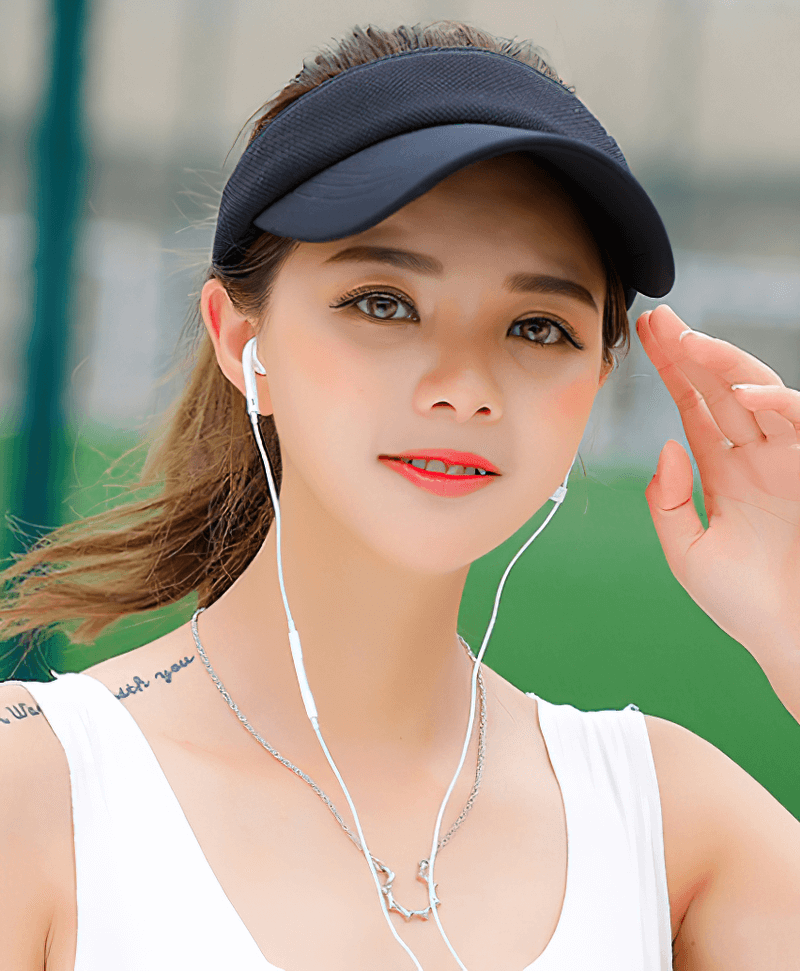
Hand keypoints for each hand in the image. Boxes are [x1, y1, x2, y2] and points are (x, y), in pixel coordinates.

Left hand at [637, 305, 799, 717]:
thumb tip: (665, 447)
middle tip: (658, 320)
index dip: (670, 371)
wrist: (795, 640)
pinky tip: (741, 397)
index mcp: (726, 471)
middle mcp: (757, 457)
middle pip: (720, 389)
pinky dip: (776, 405)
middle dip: (690, 352)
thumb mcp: (689, 552)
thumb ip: (670, 501)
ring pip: (758, 394)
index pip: (694, 407)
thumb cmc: (746, 605)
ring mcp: (790, 460)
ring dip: (725, 366)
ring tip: (689, 343)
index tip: (644, 336)